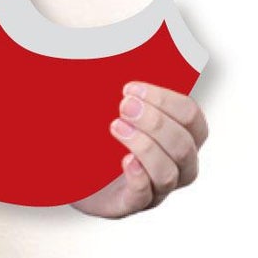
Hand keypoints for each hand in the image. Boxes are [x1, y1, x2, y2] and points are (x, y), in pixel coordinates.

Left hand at [71, 81, 207, 218]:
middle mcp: (174, 166)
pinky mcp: (127, 205)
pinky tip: (124, 160)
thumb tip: (110, 52)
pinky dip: (138, 177)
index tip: (130, 88)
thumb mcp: (111, 103)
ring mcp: (154, 189)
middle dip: (156, 122)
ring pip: (168, 173)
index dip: (168, 101)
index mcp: (177, 136)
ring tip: (115, 126)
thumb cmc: (94, 129)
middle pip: (184, 146)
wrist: (65, 166)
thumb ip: (122, 86)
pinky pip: (143, 197)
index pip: (192, 118)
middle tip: (123, 105)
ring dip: (145, 146)